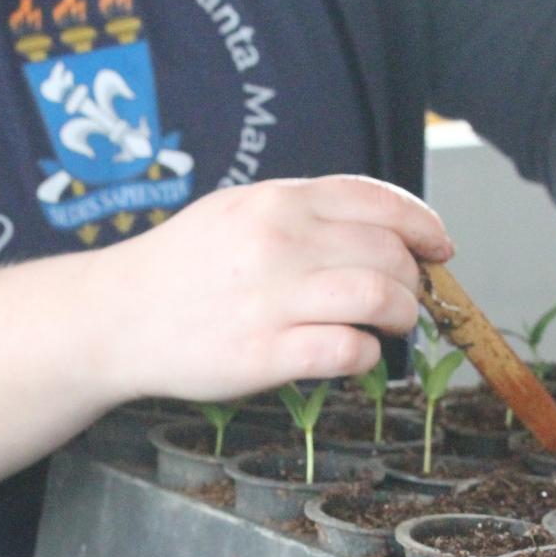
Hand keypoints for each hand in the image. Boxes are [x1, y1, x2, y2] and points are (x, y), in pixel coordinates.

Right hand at [89, 176, 446, 402]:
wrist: (116, 317)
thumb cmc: (181, 267)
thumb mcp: (236, 211)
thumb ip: (301, 213)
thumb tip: (379, 230)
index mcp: (277, 201)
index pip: (379, 202)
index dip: (424, 226)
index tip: (439, 248)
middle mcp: (278, 243)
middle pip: (389, 254)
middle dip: (413, 281)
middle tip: (406, 299)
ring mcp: (272, 300)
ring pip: (380, 299)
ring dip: (401, 317)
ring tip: (389, 327)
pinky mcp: (264, 355)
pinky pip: (348, 351)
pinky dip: (367, 355)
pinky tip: (355, 355)